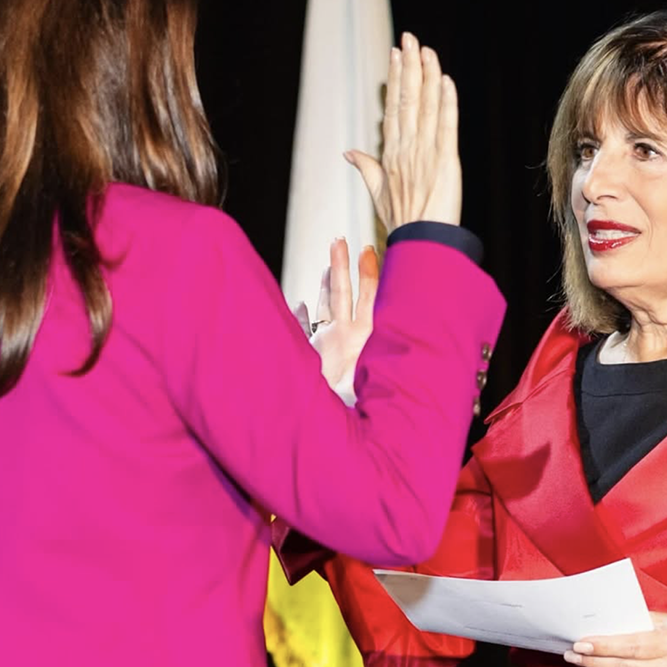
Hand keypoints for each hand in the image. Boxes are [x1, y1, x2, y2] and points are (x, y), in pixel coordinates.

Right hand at [301, 238, 380, 399]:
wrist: (331, 426)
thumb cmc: (353, 403)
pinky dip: (301, 316)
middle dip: (343, 266)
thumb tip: (343, 322)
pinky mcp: (315, 354)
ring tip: (331, 262)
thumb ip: (358, 350)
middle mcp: (347, 336)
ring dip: (329, 283)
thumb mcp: (365, 375)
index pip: (367, 297)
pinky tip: (299, 304)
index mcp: (362, 337)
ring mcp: (332, 343)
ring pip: (329, 306)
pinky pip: (307, 330)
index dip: (367, 275)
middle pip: (345, 292)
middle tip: (341, 240)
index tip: (367, 250)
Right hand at [343, 32, 462, 230]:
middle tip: (409, 38)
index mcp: (391, 153)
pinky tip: (445, 81)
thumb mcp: (379, 192)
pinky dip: (446, 103)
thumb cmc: (402, 220)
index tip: (396, 55)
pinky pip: (446, 126)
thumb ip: (366, 167)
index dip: (396, 80)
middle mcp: (405, 148)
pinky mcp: (446, 160)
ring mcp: (424, 152)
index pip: (394, 108)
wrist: (420, 241)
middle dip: (408, 67)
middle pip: (406, 100)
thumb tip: (349, 152)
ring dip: (426, 76)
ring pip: (425, 107)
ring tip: (426, 50)